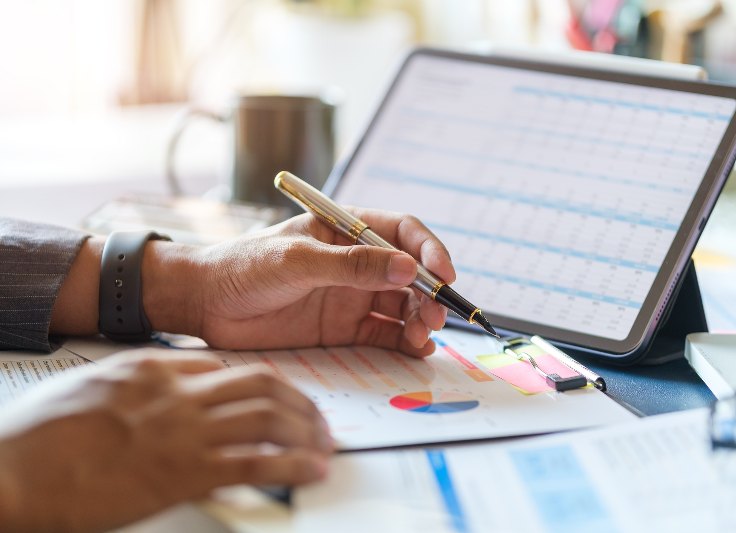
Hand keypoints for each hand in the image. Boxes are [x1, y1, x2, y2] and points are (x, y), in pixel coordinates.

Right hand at [0, 351, 330, 532]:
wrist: (10, 472)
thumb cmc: (35, 439)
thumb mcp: (88, 392)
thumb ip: (133, 390)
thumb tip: (164, 396)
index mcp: (152, 369)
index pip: (223, 366)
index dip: (260, 383)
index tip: (275, 396)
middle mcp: (176, 393)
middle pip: (259, 383)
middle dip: (297, 400)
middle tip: (316, 417)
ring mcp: (184, 430)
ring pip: (267, 416)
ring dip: (306, 429)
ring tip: (324, 443)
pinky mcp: (184, 472)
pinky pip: (255, 462)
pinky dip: (292, 465)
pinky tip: (311, 471)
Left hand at [154, 209, 455, 355]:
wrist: (205, 304)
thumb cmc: (244, 267)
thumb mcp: (298, 261)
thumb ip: (352, 266)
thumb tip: (408, 269)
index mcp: (347, 230)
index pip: (402, 232)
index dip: (429, 250)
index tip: (444, 273)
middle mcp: (357, 262)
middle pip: (410, 274)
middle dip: (429, 293)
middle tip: (435, 315)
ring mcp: (352, 297)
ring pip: (402, 306)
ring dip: (420, 318)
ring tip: (423, 336)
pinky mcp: (343, 329)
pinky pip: (384, 334)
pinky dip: (404, 341)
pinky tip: (415, 349)